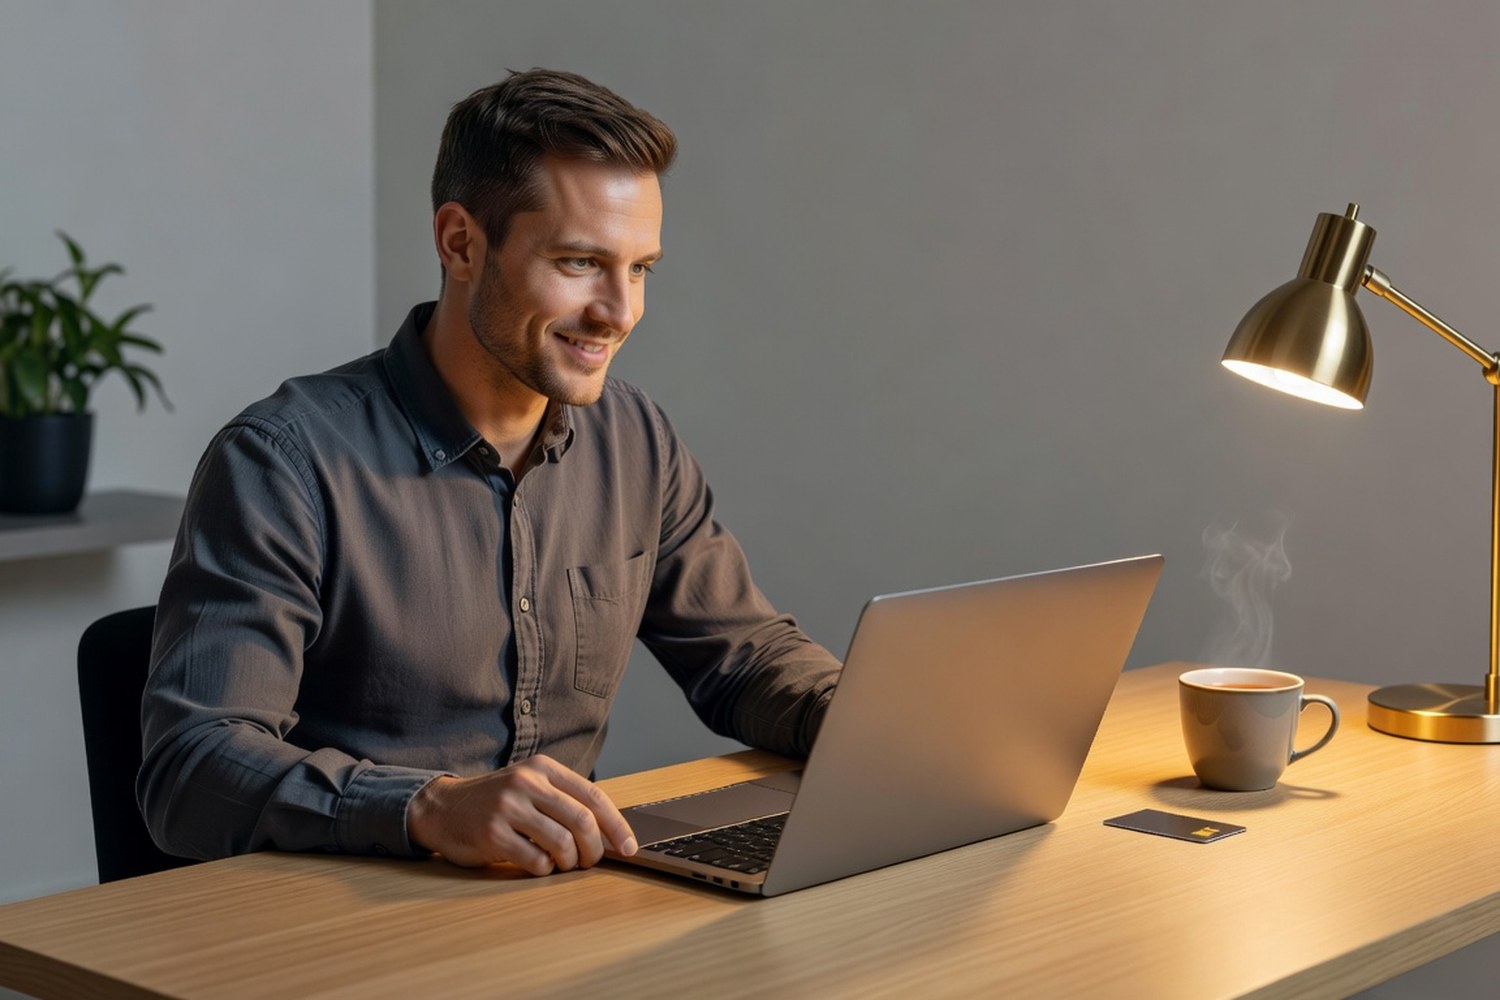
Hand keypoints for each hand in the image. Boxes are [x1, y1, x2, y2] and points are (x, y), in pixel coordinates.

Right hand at [406, 755, 637, 874]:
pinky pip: (536, 860)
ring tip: (563, 864)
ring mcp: (508, 807)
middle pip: (582, 820)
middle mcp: (527, 783)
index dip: (617, 825)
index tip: (630, 848)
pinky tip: (537, 864)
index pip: (593, 796)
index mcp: (543, 768)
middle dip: (595, 849)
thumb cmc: (495, 801)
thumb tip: (610, 832)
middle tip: (591, 861)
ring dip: (570, 862)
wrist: (442, 807)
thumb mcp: (529, 785)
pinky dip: (545, 869)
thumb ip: (563, 800)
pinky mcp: (492, 834)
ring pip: (562, 842)